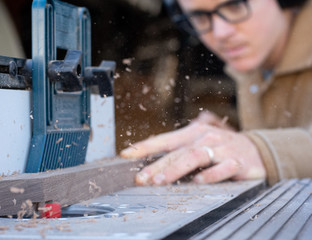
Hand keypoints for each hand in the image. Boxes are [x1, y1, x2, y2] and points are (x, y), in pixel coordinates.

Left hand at [120, 112, 265, 184]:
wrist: (256, 149)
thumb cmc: (220, 147)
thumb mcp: (198, 143)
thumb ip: (177, 151)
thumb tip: (150, 162)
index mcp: (192, 133)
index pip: (164, 140)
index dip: (144, 147)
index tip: (126, 155)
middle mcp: (205, 138)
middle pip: (177, 152)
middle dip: (156, 165)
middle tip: (140, 178)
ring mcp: (222, 149)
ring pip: (195, 157)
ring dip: (176, 169)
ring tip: (160, 181)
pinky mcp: (237, 162)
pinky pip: (223, 168)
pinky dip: (210, 175)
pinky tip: (198, 181)